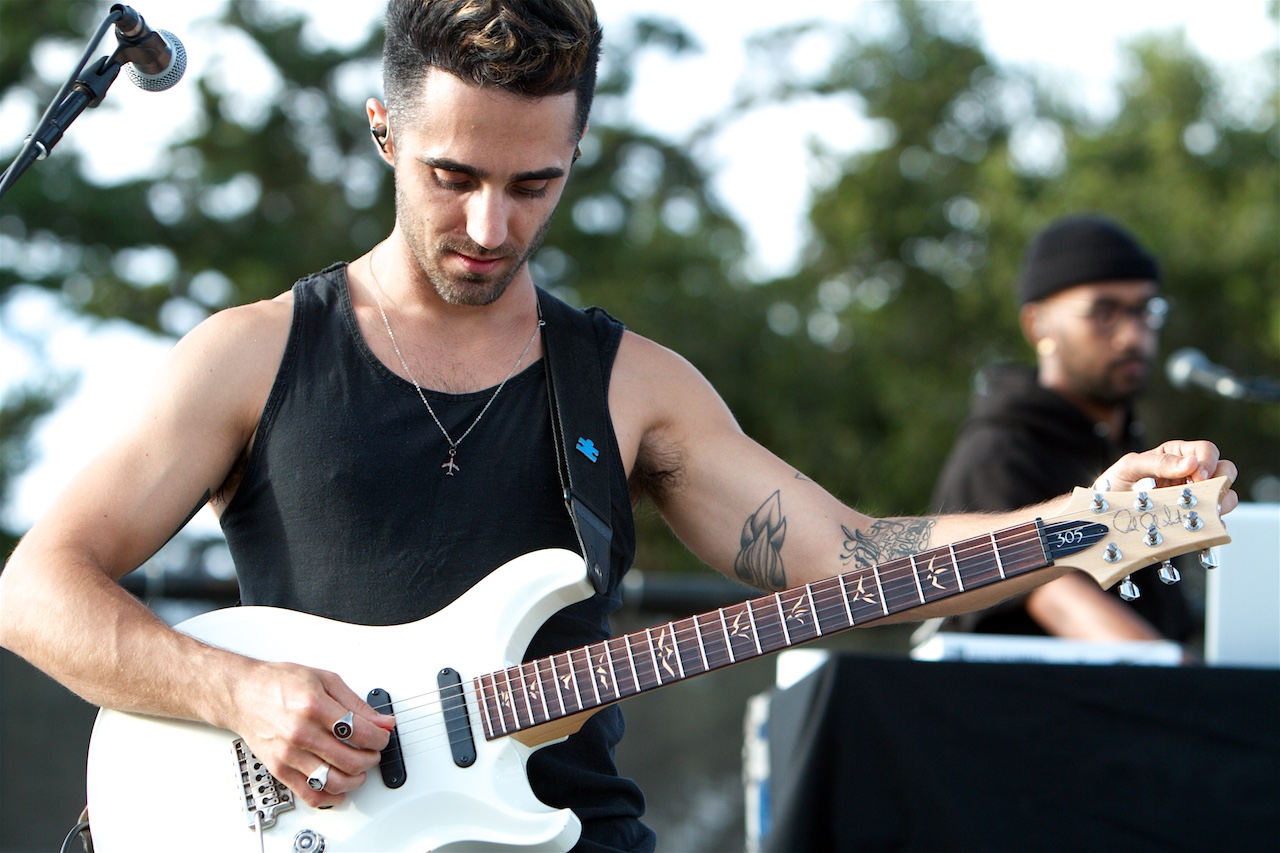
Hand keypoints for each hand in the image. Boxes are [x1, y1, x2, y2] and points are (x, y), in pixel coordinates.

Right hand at [227, 660, 393, 807]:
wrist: (243, 695)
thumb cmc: (279, 684)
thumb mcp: (325, 680)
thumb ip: (356, 703)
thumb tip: (382, 721)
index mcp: (314, 707)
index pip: (359, 732)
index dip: (379, 737)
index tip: (382, 736)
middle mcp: (301, 733)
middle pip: (350, 760)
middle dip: (371, 758)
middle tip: (373, 751)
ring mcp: (289, 754)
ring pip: (333, 782)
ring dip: (356, 779)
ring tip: (359, 769)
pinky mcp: (280, 770)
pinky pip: (310, 794)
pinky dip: (331, 797)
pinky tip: (340, 787)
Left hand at [1099, 439, 1238, 514]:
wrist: (1103, 514)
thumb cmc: (1114, 485)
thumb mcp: (1129, 467)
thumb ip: (1157, 462)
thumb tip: (1190, 462)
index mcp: (1176, 456)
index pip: (1206, 451)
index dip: (1208, 462)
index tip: (1199, 476)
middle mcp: (1189, 474)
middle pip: (1225, 470)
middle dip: (1220, 481)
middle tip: (1202, 492)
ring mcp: (1193, 496)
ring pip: (1225, 496)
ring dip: (1218, 503)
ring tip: (1199, 508)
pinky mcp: (1191, 516)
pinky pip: (1214, 520)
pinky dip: (1212, 523)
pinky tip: (1199, 524)